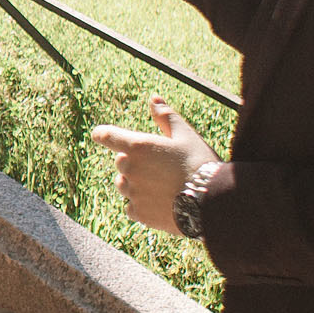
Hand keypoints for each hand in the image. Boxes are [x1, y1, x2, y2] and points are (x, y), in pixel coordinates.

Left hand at [90, 98, 216, 234]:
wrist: (213, 203)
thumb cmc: (200, 163)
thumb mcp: (186, 135)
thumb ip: (166, 116)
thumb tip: (153, 99)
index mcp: (138, 146)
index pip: (107, 136)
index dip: (103, 134)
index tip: (100, 134)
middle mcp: (130, 169)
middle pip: (121, 162)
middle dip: (134, 162)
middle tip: (160, 167)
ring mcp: (133, 193)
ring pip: (124, 185)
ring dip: (136, 183)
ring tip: (163, 186)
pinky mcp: (139, 214)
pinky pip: (132, 207)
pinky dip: (142, 205)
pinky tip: (162, 203)